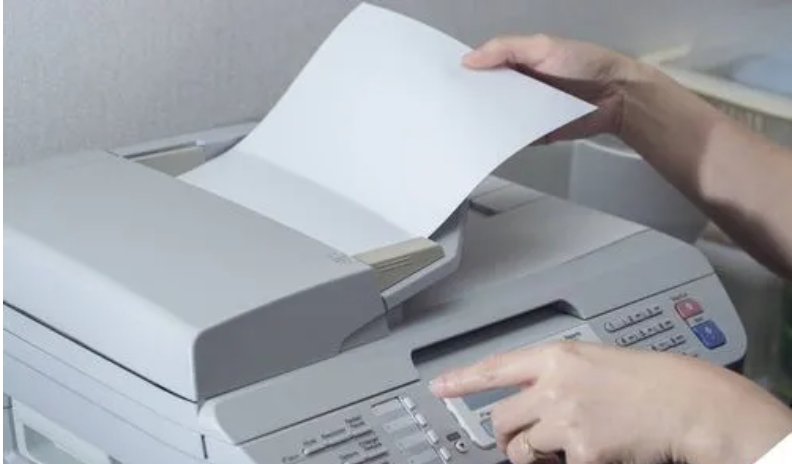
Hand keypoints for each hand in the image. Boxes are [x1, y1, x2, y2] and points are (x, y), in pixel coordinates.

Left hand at [430, 341, 791, 463]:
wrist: (685, 403)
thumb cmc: (648, 381)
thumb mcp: (594, 361)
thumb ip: (557, 374)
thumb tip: (530, 396)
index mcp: (556, 357)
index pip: (494, 367)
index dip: (461, 378)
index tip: (438, 386)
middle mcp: (553, 385)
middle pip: (500, 417)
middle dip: (503, 436)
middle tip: (516, 443)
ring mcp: (564, 419)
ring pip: (520, 448)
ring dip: (530, 455)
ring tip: (555, 451)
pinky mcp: (581, 451)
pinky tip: (593, 452)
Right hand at [463, 34, 642, 142]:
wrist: (616, 97)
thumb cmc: (583, 64)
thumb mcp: (542, 46)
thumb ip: (505, 49)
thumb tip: (467, 60)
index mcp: (514, 63)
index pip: (482, 69)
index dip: (465, 75)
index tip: (444, 84)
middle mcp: (516, 88)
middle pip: (485, 97)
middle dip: (469, 102)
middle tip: (448, 111)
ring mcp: (524, 112)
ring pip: (495, 119)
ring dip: (482, 123)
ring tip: (460, 129)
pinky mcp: (532, 133)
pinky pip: (511, 137)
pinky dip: (501, 140)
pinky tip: (485, 143)